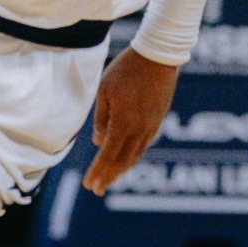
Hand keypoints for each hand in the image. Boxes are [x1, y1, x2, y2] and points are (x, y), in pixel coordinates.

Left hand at [82, 47, 178, 195]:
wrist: (158, 57)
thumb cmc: (126, 70)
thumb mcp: (104, 91)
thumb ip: (100, 119)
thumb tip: (98, 142)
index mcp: (123, 123)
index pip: (107, 155)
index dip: (97, 172)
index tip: (89, 185)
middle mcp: (139, 130)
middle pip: (122, 162)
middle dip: (109, 177)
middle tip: (97, 190)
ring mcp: (151, 127)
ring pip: (135, 156)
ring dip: (121, 170)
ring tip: (110, 179)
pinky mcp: (158, 121)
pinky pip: (143, 145)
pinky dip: (132, 157)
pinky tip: (126, 159)